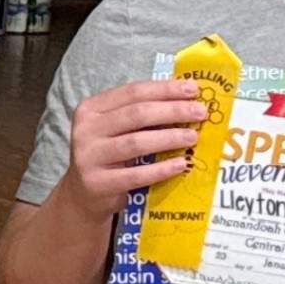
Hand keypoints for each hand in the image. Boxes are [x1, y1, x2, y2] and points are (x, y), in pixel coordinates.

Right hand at [54, 78, 208, 218]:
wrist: (84, 194)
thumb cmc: (109, 155)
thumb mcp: (116, 128)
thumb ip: (140, 114)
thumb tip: (186, 100)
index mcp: (91, 109)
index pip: (132, 92)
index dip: (165, 89)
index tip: (193, 90)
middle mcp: (86, 130)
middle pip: (136, 114)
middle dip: (173, 111)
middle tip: (200, 113)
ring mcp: (88, 157)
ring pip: (136, 142)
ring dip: (169, 138)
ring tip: (193, 137)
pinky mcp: (98, 183)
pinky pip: (135, 175)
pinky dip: (161, 169)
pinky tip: (181, 164)